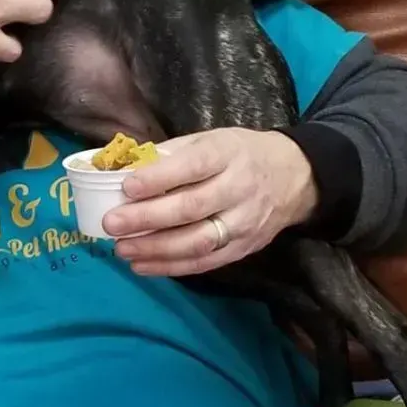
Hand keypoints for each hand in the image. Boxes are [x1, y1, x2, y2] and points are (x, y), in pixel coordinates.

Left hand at [101, 128, 319, 275]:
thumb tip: (124, 169)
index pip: (193, 166)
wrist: (294, 177)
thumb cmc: (240, 154)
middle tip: (112, 224)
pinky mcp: (244, 248)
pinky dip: (171, 267)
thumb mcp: (212, 139)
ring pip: (198, 242)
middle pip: (191, 208)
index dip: (159, 178)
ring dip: (156, 249)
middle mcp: (239, 189)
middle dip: (147, 219)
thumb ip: (172, 154)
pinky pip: (205, 263)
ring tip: (122, 250)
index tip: (126, 187)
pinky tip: (143, 265)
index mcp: (228, 154)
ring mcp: (243, 223)